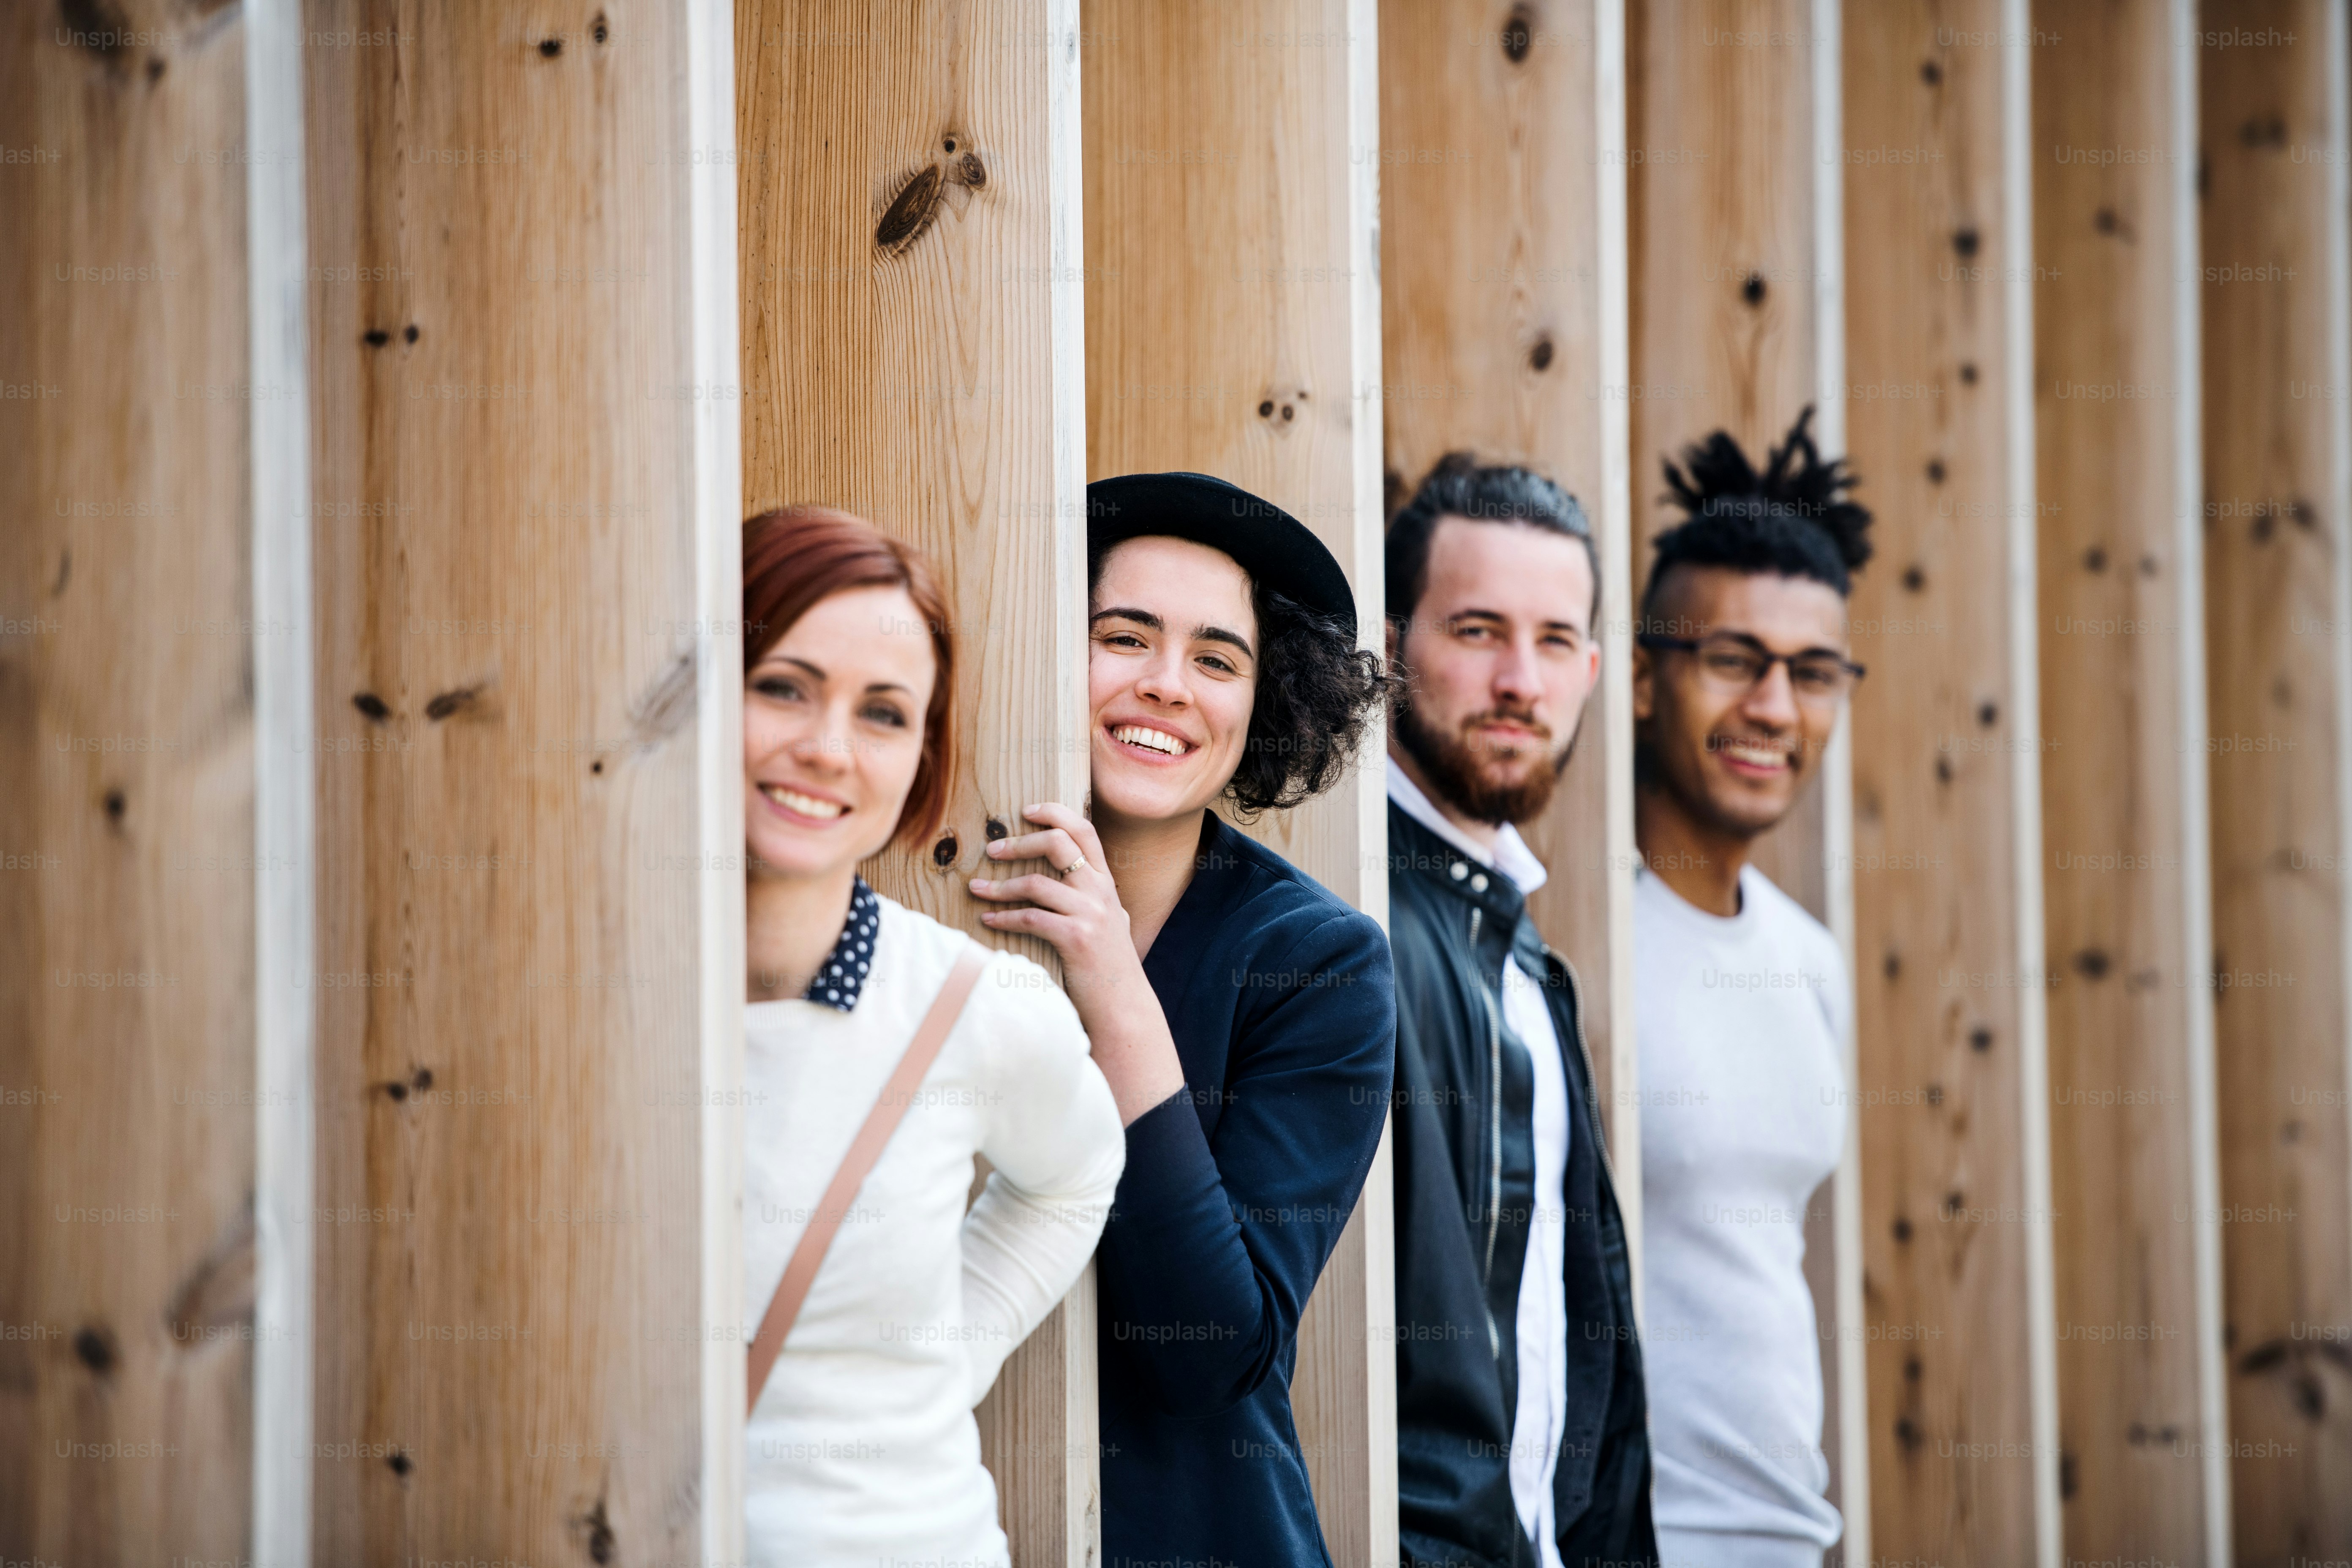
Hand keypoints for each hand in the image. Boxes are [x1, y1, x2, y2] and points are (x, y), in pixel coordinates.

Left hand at [970, 803, 1186, 1124]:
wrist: (1124, 1008)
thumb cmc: (1107, 969)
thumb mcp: (1109, 924)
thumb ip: (1092, 899)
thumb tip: (1065, 883)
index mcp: (1106, 884)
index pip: (1084, 830)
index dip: (1055, 812)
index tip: (1026, 810)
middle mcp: (1101, 892)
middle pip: (1060, 843)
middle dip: (1021, 841)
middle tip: (992, 848)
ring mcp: (1090, 914)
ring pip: (1037, 882)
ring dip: (1000, 885)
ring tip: (975, 888)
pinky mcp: (1076, 938)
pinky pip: (1030, 918)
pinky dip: (1003, 918)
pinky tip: (986, 921)